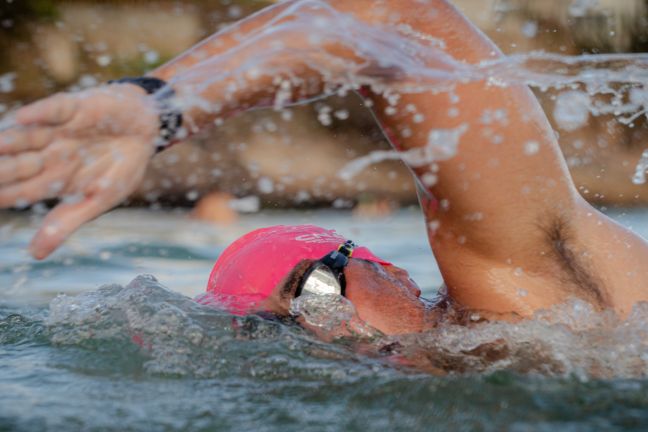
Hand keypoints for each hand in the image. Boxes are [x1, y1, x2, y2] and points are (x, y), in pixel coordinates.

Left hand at [0, 84, 159, 258]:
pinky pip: (53, 109)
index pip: (21, 192)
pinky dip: (39, 113)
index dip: (4, 197)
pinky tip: (22, 118)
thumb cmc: (123, 167)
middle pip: (17, 165)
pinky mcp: (72, 108)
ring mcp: (57, 131)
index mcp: (54, 180)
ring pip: (26, 138)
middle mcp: (48, 155)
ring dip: (9, 142)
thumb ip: (68, 221)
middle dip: (1, 171)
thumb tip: (35, 255)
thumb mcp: (101, 198)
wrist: (147, 130)